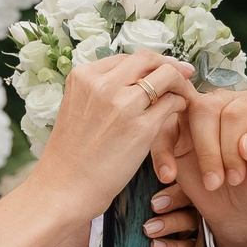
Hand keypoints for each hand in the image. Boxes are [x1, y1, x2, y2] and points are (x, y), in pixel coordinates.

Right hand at [36, 52, 196, 220]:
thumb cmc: (71, 155)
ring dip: (179, 82)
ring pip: (166, 75)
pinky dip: (180, 104)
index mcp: (83, 76)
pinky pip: (173, 103)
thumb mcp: (76, 107)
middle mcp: (102, 84)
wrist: (63, 188)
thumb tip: (133, 80)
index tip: (160, 69)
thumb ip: (100, 90)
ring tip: (183, 94)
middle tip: (183, 73)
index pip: (126, 58)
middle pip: (148, 60)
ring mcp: (123, 104)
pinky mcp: (142, 128)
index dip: (148, 64)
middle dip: (169, 65)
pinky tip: (178, 113)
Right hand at [151, 88, 246, 246]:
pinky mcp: (176, 135)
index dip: (232, 148)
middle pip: (205, 109)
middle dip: (209, 151)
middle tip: (218, 183)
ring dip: (183, 151)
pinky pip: (160, 135)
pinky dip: (160, 155)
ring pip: (179, 114)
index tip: (237, 177)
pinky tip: (167, 176)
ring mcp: (197, 116)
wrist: (243, 208)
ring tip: (200, 182)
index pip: (235, 114)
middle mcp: (224, 102)